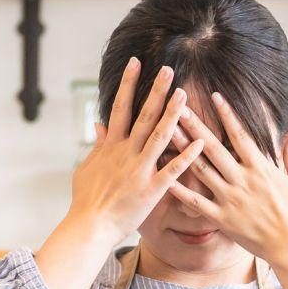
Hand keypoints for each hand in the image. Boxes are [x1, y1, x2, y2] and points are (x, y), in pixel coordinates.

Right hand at [31, 58, 205, 288]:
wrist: (90, 226)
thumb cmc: (86, 200)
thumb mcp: (87, 168)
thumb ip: (97, 145)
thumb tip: (99, 125)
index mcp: (111, 146)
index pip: (121, 107)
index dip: (128, 83)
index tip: (136, 62)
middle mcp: (126, 153)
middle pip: (143, 115)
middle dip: (155, 90)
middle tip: (168, 69)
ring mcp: (140, 169)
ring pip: (159, 136)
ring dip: (173, 114)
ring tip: (184, 94)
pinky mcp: (152, 189)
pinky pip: (173, 169)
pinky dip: (187, 155)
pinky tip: (201, 141)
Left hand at [171, 95, 287, 288]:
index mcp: (262, 168)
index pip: (240, 135)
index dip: (226, 114)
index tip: (214, 96)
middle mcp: (243, 180)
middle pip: (213, 147)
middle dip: (195, 125)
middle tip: (178, 107)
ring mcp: (230, 199)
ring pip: (200, 169)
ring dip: (183, 149)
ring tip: (167, 132)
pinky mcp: (222, 219)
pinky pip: (197, 202)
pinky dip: (180, 190)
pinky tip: (165, 177)